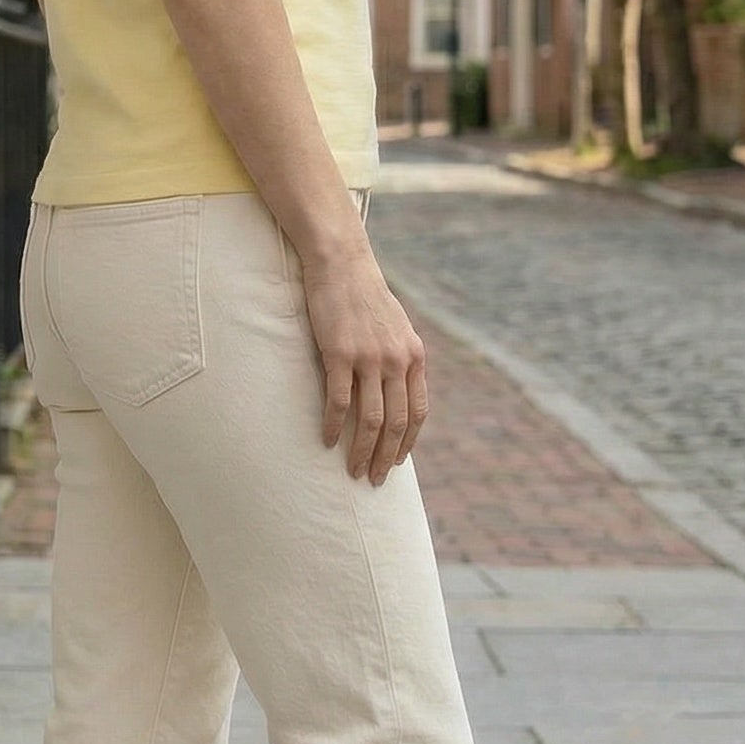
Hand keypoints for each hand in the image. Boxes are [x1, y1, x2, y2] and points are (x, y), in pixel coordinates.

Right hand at [300, 244, 429, 485]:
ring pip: (370, 419)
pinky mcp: (339, 354)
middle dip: (385, 456)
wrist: (342, 264)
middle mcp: (397, 360)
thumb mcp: (396, 328)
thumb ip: (400, 359)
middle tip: (374, 480)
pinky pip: (339, 401)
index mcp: (414, 357)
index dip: (407, 442)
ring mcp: (369, 358)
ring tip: (352, 470)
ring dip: (361, 451)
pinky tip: (327, 441)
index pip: (417, 412)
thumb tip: (396, 392)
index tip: (396, 462)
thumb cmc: (365, 296)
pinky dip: (334, 426)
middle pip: (395, 423)